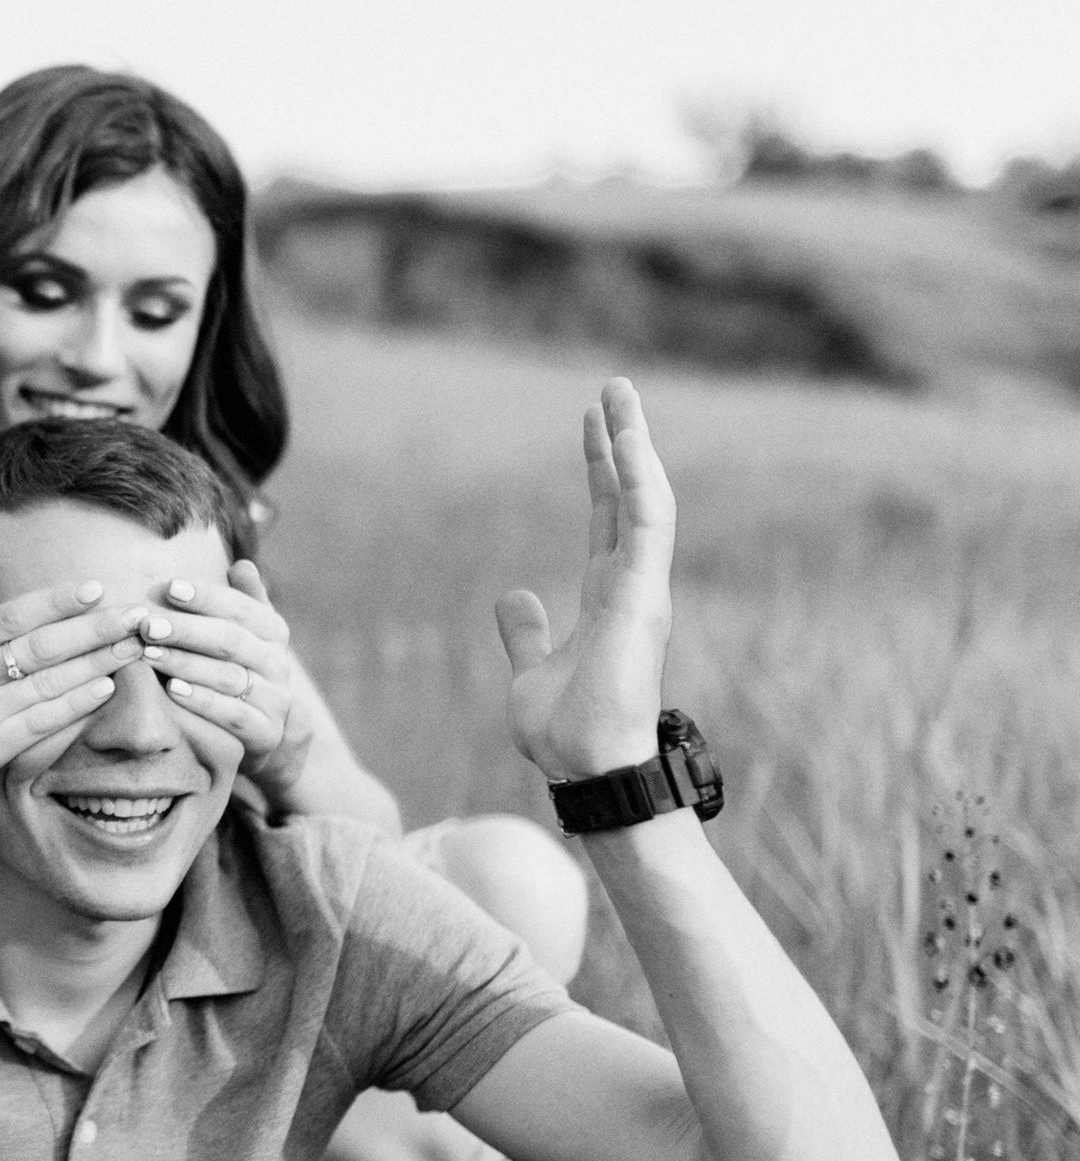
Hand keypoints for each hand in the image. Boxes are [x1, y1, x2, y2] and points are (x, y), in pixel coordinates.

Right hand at [0, 557, 136, 821]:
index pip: (10, 615)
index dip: (55, 601)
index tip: (96, 589)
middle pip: (37, 645)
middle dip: (92, 629)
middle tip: (135, 617)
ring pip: (45, 682)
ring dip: (95, 663)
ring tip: (132, 649)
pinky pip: (40, 723)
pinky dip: (75, 704)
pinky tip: (104, 689)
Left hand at [145, 561, 309, 803]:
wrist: (264, 734)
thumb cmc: (239, 671)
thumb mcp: (245, 634)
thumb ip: (244, 600)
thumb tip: (242, 565)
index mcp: (273, 632)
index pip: (240, 607)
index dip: (206, 597)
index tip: (170, 587)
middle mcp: (278, 663)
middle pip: (230, 640)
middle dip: (186, 630)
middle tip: (147, 625)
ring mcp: (275, 699)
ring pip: (228, 676)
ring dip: (185, 664)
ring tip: (149, 654)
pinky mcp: (265, 732)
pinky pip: (233, 715)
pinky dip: (202, 701)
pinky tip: (173, 690)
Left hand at [495, 378, 674, 780]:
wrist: (587, 770)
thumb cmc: (568, 733)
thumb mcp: (531, 671)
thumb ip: (526, 632)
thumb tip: (512, 596)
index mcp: (608, 598)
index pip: (608, 519)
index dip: (602, 471)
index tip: (594, 426)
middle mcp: (632, 586)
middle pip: (629, 498)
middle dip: (621, 443)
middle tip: (613, 391)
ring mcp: (643, 589)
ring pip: (646, 500)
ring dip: (634, 447)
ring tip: (620, 395)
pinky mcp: (644, 597)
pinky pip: (647, 525)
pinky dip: (639, 481)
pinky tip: (629, 442)